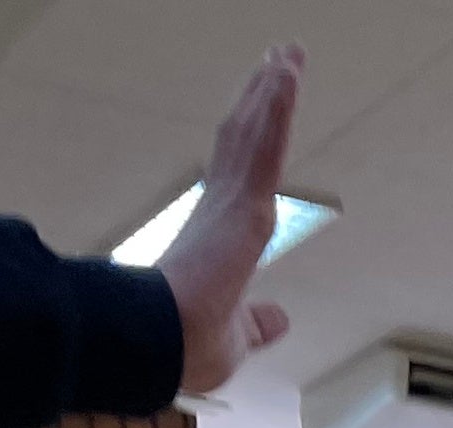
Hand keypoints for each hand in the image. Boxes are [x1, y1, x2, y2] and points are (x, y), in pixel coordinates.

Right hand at [157, 48, 302, 394]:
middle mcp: (220, 209)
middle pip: (244, 141)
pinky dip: (276, 108)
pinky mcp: (243, 206)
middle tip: (276, 61)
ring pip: (254, 134)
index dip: (251, 141)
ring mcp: (230, 203)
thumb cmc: (188, 349)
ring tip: (286, 54)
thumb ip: (256, 323)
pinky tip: (285, 74)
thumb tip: (277, 321)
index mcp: (219, 236)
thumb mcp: (237, 336)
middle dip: (261, 101)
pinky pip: (266, 147)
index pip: (240, 176)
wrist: (167, 347)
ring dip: (271, 92)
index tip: (260, 112)